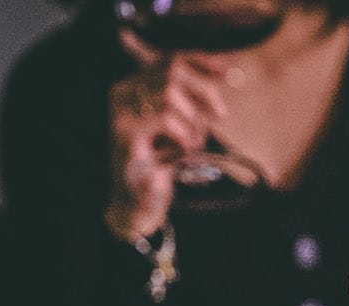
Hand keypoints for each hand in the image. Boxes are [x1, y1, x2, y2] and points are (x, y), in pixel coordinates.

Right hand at [105, 29, 231, 241]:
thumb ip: (194, 101)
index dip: (200, 60)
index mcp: (134, 86)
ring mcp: (121, 113)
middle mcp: (122, 94)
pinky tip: (184, 150)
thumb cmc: (162, 163)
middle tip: (220, 113)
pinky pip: (165, 118)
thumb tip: (223, 72)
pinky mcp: (126, 135)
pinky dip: (183, 133)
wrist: (139, 202)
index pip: (168, 59)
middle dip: (203, 90)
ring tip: (194, 141)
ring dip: (192, 118)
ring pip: (169, 93)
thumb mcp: (182, 126)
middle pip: (171, 71)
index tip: (226, 69)